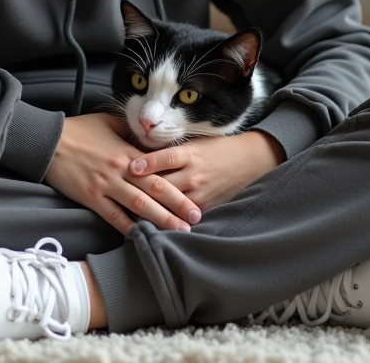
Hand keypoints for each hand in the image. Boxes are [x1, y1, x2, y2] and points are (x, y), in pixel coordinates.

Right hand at [44, 112, 202, 235]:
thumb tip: (147, 137)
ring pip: (139, 205)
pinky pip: (113, 216)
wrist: (48, 141)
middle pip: (155, 190)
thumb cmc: (79, 130)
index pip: (160, 170)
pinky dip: (127, 227)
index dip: (178, 183)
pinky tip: (141, 236)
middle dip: (178, 205)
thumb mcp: (109, 123)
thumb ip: (130, 132)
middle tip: (196, 218)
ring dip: (160, 219)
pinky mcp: (91, 197)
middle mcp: (121, 170)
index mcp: (128, 152)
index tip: (192, 192)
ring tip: (177, 231)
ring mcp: (106, 185)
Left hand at [127, 130, 284, 214]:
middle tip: (120, 195)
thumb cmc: (216, 148)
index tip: (129, 167)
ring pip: (171, 205)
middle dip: (141, 192)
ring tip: (130, 215)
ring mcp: (200, 193)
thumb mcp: (194, 143)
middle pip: (163, 185)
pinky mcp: (206, 207)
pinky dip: (169, 220)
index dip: (147, 163)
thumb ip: (170, 152)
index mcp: (190, 154)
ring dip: (152, 211)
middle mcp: (194, 174)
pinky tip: (153, 226)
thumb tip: (138, 156)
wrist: (249, 161)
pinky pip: (183, 216)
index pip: (165, 157)